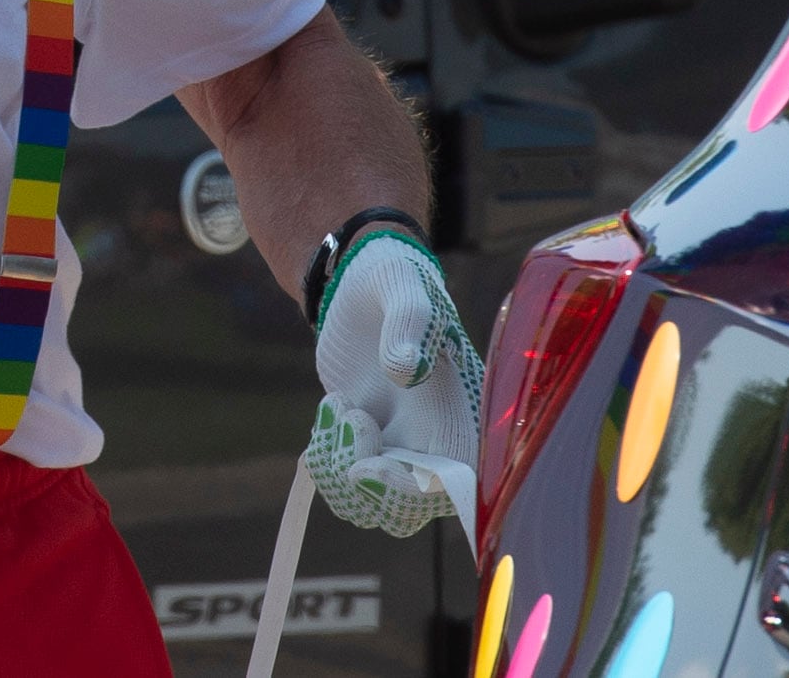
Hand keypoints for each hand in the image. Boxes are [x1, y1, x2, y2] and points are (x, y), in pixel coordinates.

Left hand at [305, 229, 480, 538]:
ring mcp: (400, 446)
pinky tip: (329, 410)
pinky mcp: (367, 445)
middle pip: (408, 509)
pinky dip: (327, 458)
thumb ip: (409, 321)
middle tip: (347, 418)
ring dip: (338, 467)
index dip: (411, 491)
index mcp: (461, 409)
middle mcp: (436, 439)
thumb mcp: (402, 286)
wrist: (358, 284)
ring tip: (337, 405)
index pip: (454, 482)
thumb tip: (407, 368)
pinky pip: (345, 485)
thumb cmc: (394, 278)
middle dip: (365, 482)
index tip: (368, 464)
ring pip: (371, 505)